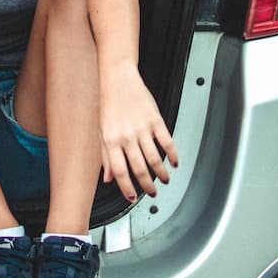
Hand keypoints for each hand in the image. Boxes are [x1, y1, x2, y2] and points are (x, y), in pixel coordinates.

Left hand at [99, 64, 178, 201]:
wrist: (118, 79)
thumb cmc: (109, 105)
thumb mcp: (102, 131)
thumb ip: (105, 157)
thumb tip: (107, 179)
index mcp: (111, 141)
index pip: (119, 172)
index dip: (127, 188)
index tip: (132, 197)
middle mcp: (126, 136)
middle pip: (139, 168)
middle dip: (147, 185)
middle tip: (153, 192)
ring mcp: (142, 128)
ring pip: (154, 158)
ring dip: (162, 173)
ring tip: (165, 180)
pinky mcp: (155, 119)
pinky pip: (166, 141)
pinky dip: (173, 154)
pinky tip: (175, 162)